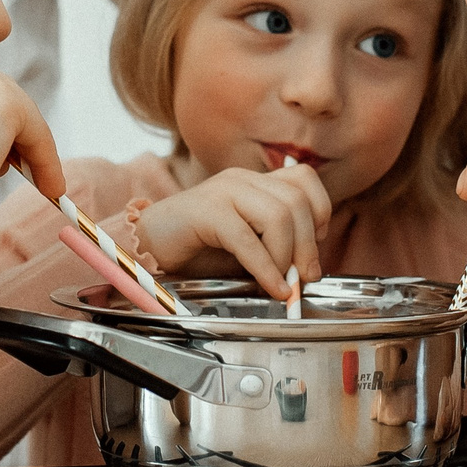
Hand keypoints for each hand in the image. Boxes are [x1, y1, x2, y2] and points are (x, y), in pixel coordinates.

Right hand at [133, 164, 333, 298]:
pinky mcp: (205, 211)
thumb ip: (275, 247)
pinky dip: (265, 268)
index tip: (315, 244)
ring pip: (278, 215)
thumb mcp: (247, 244)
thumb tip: (307, 271)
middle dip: (308, 244)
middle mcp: (241, 180)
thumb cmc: (199, 249)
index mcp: (254, 182)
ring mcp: (222, 192)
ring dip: (287, 256)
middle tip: (304, 276)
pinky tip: (271, 287)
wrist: (147, 247)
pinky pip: (246, 239)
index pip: (304, 179)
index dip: (319, 210)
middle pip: (296, 200)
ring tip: (282, 282)